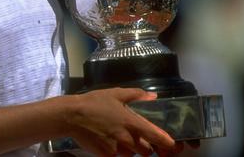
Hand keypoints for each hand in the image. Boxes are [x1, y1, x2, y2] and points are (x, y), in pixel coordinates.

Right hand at [65, 88, 179, 156]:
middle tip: (139, 139)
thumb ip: (136, 95)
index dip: (168, 143)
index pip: (157, 137)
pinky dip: (117, 152)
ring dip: (131, 150)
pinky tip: (109, 142)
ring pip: (133, 155)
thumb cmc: (94, 102)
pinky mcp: (107, 155)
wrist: (71, 116)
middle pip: (147, 151)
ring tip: (121, 138)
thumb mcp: (115, 93)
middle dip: (146, 147)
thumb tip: (153, 96)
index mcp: (132, 122)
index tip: (172, 144)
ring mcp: (117, 149)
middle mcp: (127, 138)